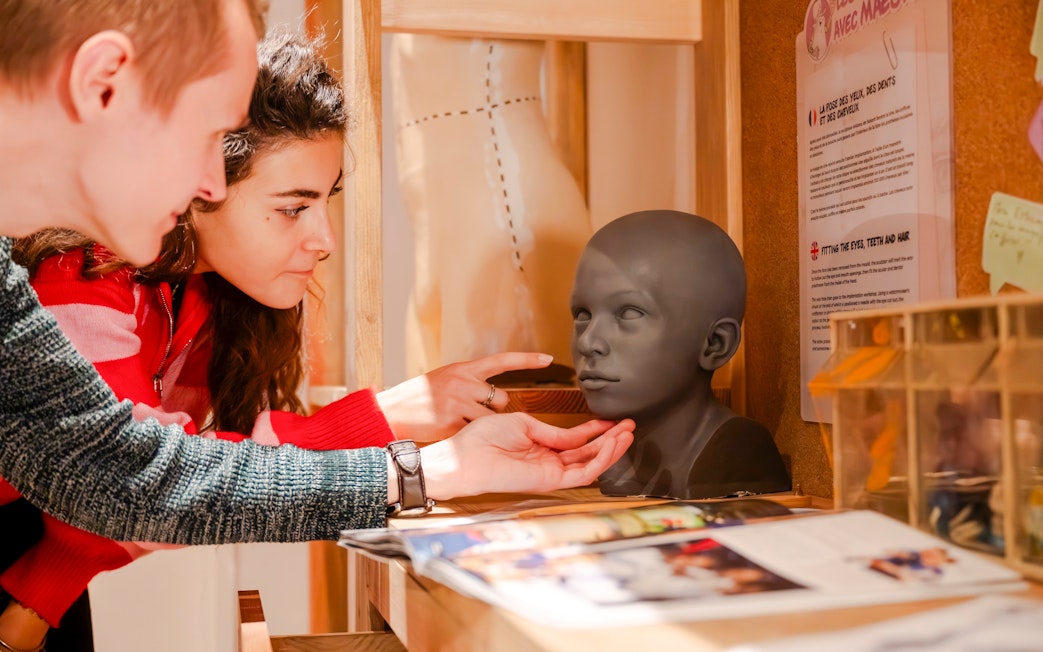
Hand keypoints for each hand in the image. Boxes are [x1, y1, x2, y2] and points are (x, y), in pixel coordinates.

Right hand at [376, 352, 552, 441]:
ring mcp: (458, 401)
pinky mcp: (452, 420)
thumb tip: (489, 391)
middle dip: (496, 411)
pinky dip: (469, 435)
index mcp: (464, 368)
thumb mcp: (444, 379)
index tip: (548, 359)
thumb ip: (468, 382)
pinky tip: (452, 431)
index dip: (527, 360)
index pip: (502, 361)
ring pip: (491, 418)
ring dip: (485, 425)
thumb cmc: (419, 396)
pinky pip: (476, 432)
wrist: (393, 410)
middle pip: (502, 399)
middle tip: (474, 413)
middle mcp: (464, 381)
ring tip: (462, 422)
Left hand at [418, 413, 634, 499]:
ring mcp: (551, 473)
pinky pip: (583, 474)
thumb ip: (552, 432)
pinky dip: (600, 460)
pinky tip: (612, 445)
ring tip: (629, 433)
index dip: (595, 430)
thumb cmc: (483, 439)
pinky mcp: (550, 481)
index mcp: (540, 447)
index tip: (613, 420)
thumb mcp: (523, 424)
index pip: (575, 441)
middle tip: (630, 425)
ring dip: (611, 449)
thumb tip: (575, 435)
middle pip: (588, 454)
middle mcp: (548, 462)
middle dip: (611, 439)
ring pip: (590, 465)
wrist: (465, 457)